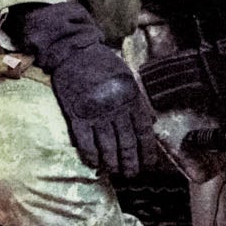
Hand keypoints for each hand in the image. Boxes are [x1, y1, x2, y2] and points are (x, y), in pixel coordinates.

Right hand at [13, 1, 155, 176]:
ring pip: (107, 145)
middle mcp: (115, 107)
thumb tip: (151, 124)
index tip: (148, 164)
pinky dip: (90, 155)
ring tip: (114, 172)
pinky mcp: (76, 114)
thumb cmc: (103, 64)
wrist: (74, 51)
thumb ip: (138, 101)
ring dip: (111, 162)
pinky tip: (94, 163)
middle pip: (126, 142)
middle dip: (130, 162)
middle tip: (131, 174)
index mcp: (130, 97)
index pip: (143, 131)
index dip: (146, 151)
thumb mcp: (128, 78)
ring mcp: (95, 112)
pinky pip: (85, 141)